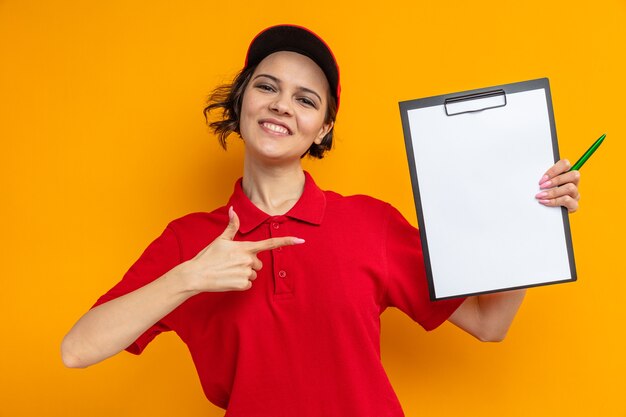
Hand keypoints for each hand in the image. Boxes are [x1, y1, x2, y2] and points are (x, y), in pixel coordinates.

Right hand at [179, 207, 303, 292]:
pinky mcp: (243, 284)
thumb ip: (232, 226)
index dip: (287, 242)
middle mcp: (248, 259)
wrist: (196, 275)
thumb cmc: (208, 256)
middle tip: (232, 263)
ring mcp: (246, 272)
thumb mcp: (220, 240)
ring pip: (254, 274)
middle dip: (249, 264)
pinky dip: (240, 283)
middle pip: (259, 263)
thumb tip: (233, 209)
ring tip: (229, 271)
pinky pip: (249, 284)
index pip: (270, 243)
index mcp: (245, 247)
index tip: (301, 240)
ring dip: (244, 274)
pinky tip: (229, 279)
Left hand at [536, 159, 580, 212]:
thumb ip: (542, 178)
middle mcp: (573, 182)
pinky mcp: (573, 205)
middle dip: (555, 180)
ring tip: (541, 196)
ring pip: (570, 188)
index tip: (542, 178)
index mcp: (566, 173)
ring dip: (553, 192)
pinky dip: (555, 201)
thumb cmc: (544, 193)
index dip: (554, 170)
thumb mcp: (543, 183)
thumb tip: (531, 175)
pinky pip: (568, 201)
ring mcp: (574, 194)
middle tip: (541, 186)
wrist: (549, 212)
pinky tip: (545, 202)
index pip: (565, 164)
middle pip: (573, 175)